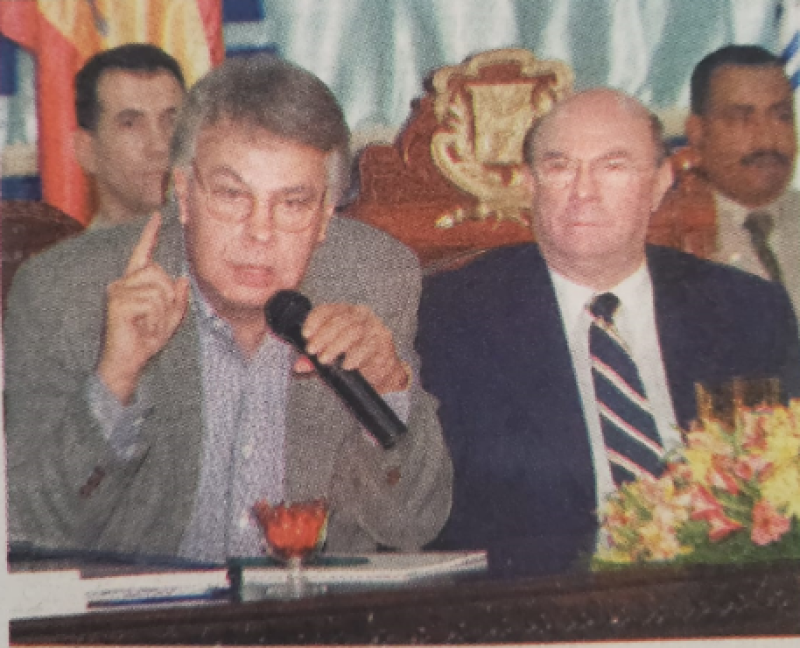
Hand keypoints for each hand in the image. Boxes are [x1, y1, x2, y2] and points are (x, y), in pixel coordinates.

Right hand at [97, 213, 189, 403]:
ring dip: (163, 312)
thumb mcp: (171, 319)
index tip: (158, 216)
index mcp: (136, 283)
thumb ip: (178, 299)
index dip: (151, 235)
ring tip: (150, 325)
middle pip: (161, 275)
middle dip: (169, 300)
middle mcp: (124, 282)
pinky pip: (151, 302)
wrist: (128, 360)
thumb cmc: (147, 339)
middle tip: (157, 320)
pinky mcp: (118, 301)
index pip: (145, 254)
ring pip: (159, 289)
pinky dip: (155, 317)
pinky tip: (143, 326)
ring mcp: (119, 290)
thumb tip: (183, 279)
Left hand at [294, 303, 409, 394]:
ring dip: (336, 346)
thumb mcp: (331, 358)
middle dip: (322, 336)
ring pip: (353, 331)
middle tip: (312, 351)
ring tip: (325, 359)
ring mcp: (374, 327)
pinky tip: (346, 364)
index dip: (314, 320)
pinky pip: (368, 346)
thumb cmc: (356, 360)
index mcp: (346, 312)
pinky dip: (355, 356)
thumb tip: (300, 365)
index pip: (328, 309)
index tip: (305, 335)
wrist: (384, 373)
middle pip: (340, 320)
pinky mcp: (384, 341)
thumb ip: (314, 360)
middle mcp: (361, 315)